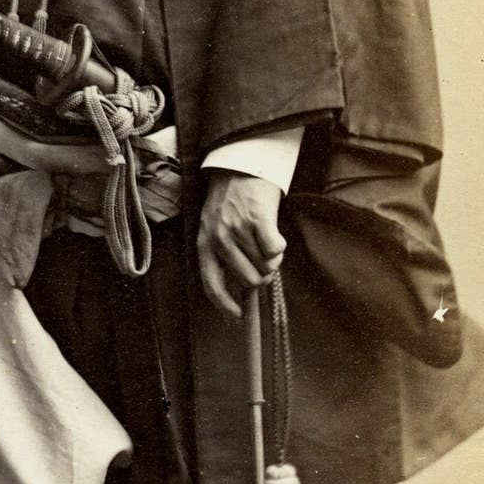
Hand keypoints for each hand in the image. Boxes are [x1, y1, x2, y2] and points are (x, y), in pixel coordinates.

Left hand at [197, 171, 286, 318]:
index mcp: (204, 244)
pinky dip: (279, 245)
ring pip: (265, 266)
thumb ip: (224, 257)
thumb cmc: (230, 202)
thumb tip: (243, 292)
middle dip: (262, 275)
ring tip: (264, 238)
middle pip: (248, 280)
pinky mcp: (257, 219)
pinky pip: (275, 250)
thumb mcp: (216, 228)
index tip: (236, 316)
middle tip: (264, 260)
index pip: (211, 284)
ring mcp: (237, 229)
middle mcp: (218, 239)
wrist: (241, 167)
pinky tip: (273, 234)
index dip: (224, 304)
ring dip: (271, 258)